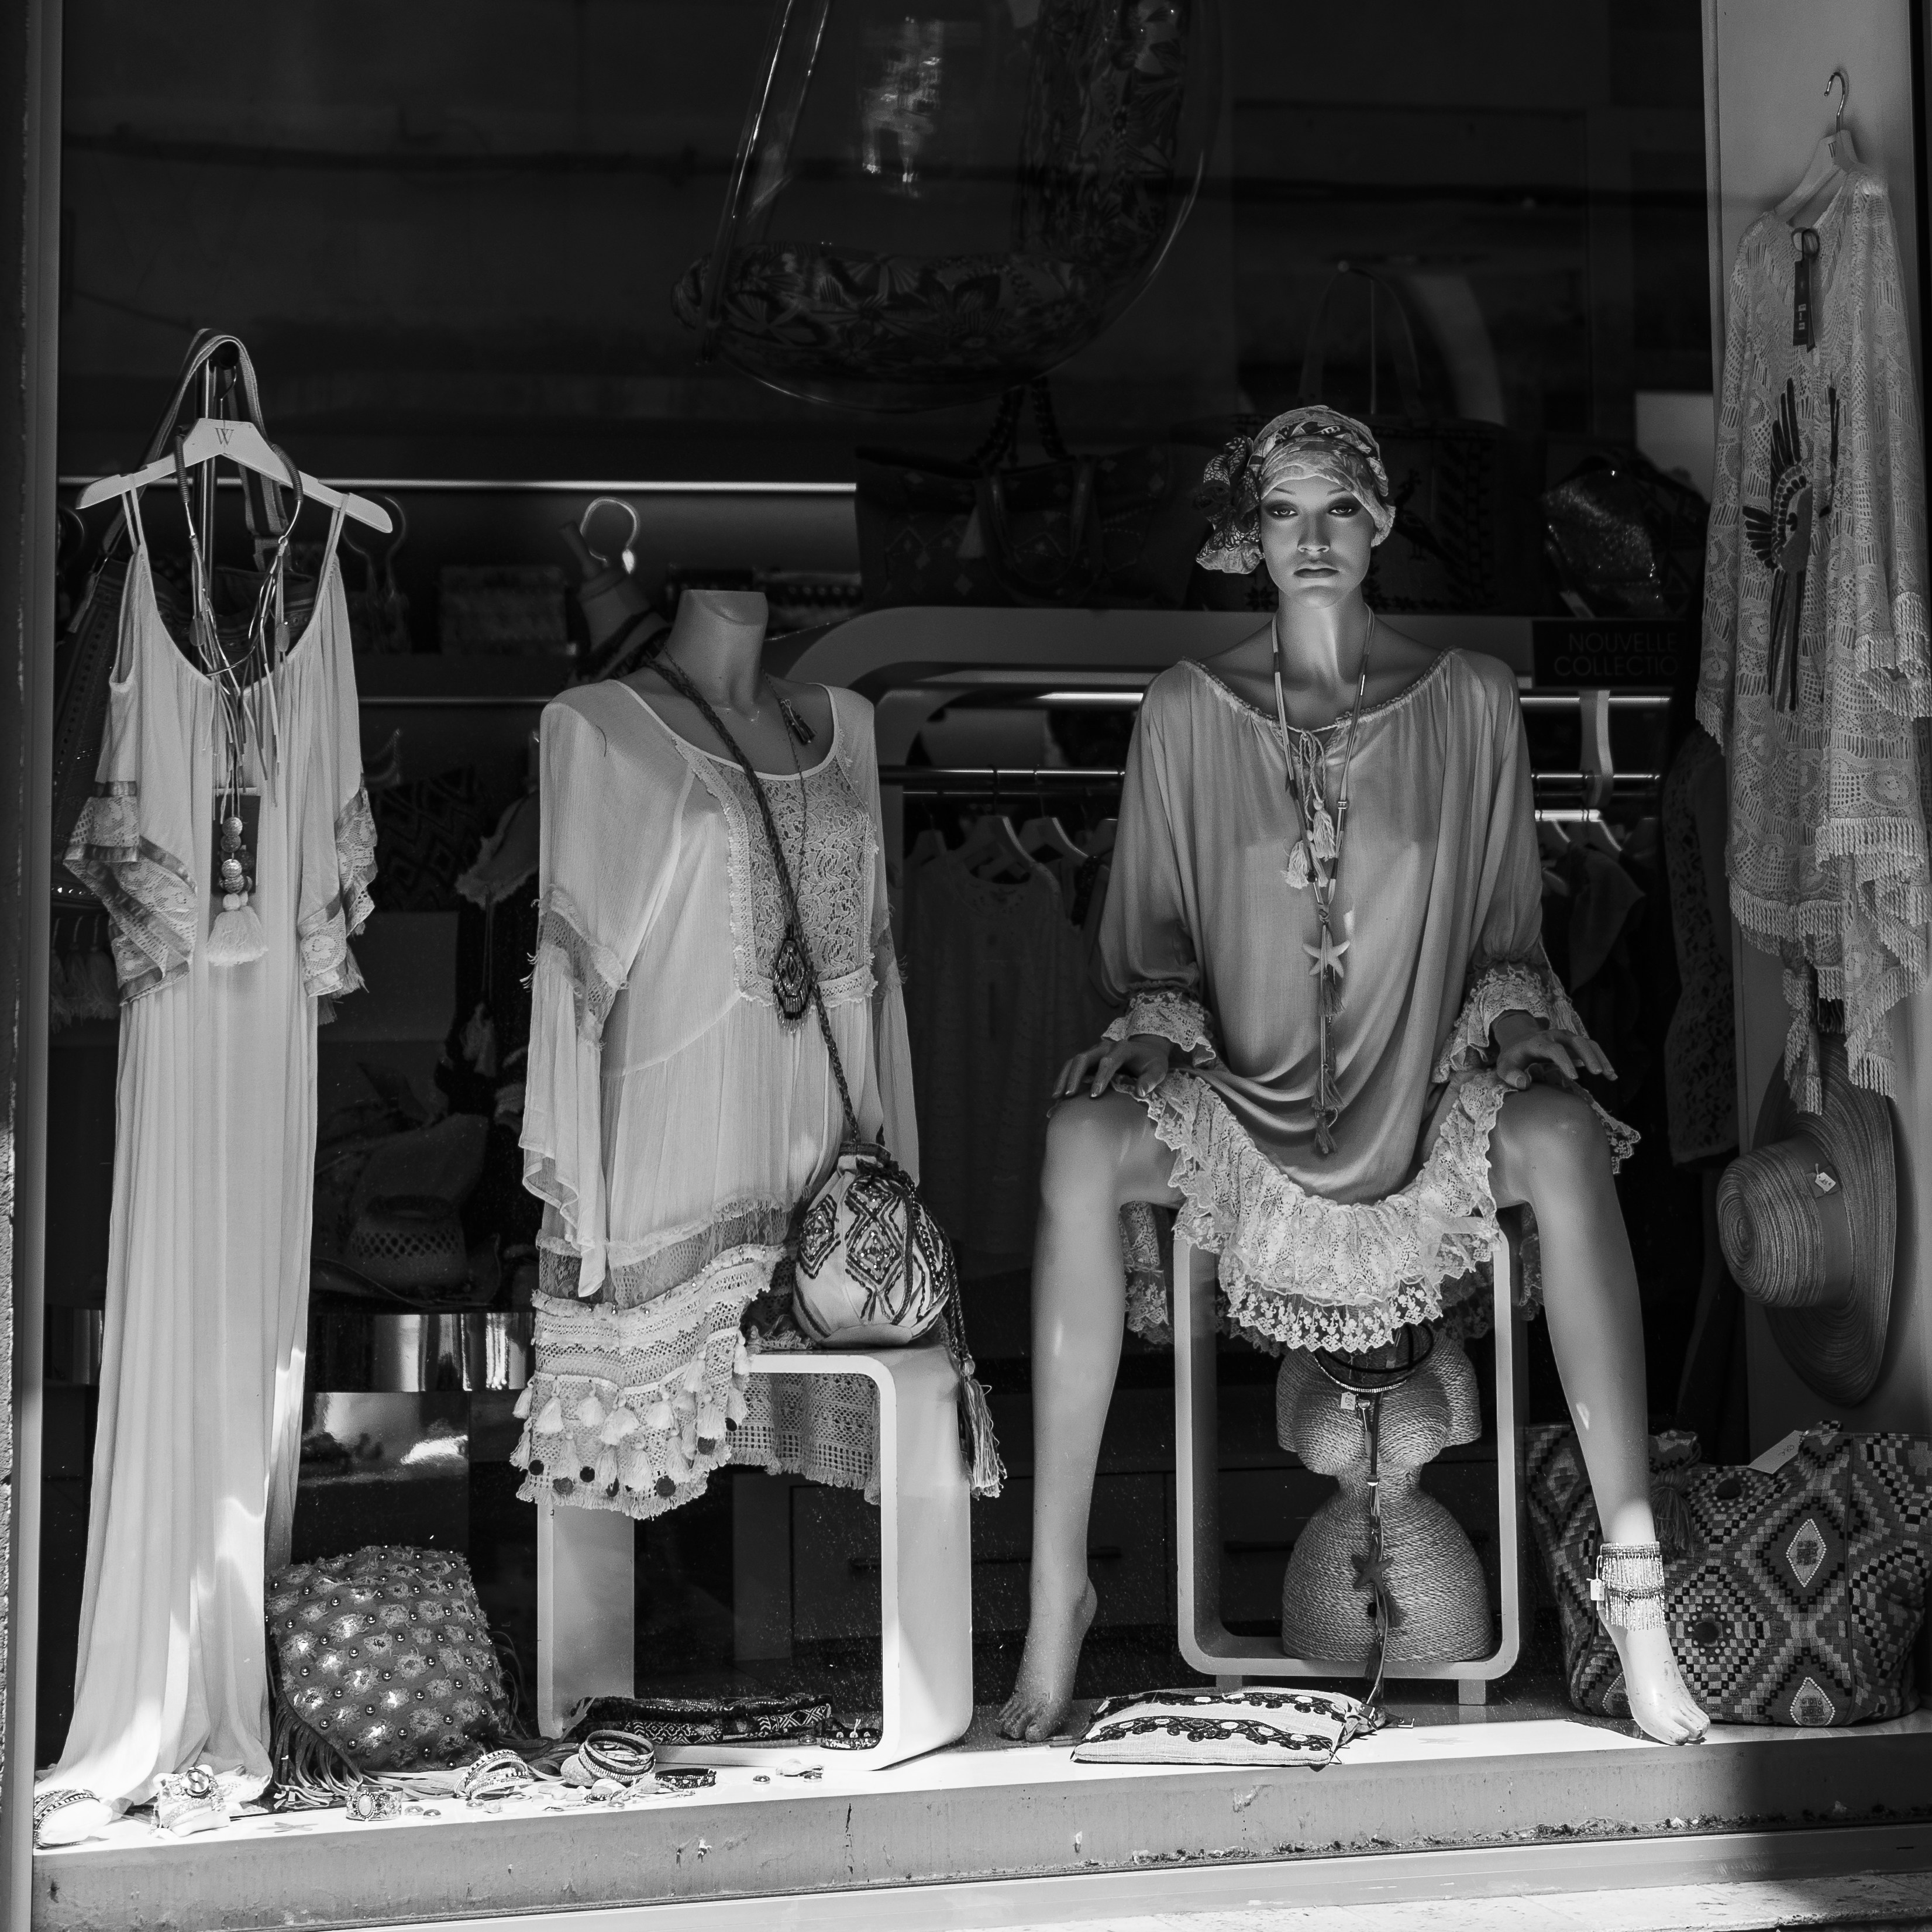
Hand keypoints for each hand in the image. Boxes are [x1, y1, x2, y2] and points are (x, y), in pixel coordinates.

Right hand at [1054, 1032, 1172, 1100]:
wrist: (1146, 1052)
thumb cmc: (1152, 1063)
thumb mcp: (1158, 1070)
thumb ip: (1151, 1080)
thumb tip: (1140, 1092)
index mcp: (1122, 1048)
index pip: (1108, 1061)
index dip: (1100, 1077)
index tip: (1094, 1094)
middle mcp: (1104, 1047)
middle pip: (1084, 1058)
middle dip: (1074, 1076)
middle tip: (1068, 1095)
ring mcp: (1094, 1053)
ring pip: (1073, 1062)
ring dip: (1064, 1078)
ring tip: (1056, 1097)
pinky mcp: (1089, 1061)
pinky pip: (1072, 1068)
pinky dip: (1064, 1080)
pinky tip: (1058, 1096)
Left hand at [1493, 1024, 1613, 1090]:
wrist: (1518, 1041)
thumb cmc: (1513, 1058)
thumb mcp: (1504, 1067)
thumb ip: (1510, 1075)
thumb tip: (1523, 1084)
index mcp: (1537, 1042)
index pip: (1553, 1049)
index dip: (1565, 1061)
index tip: (1575, 1077)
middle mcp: (1554, 1036)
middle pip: (1575, 1041)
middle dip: (1588, 1055)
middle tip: (1598, 1073)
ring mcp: (1566, 1038)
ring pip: (1587, 1043)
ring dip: (1600, 1057)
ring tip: (1610, 1075)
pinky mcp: (1574, 1043)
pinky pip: (1591, 1048)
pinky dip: (1602, 1059)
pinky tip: (1610, 1074)